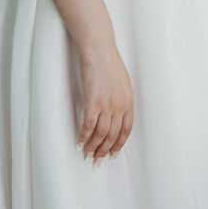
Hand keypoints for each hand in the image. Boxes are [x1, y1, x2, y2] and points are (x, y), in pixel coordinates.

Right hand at [77, 42, 133, 161]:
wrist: (99, 49)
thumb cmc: (109, 61)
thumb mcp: (123, 82)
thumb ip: (122, 98)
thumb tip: (117, 112)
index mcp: (128, 102)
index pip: (125, 130)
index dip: (118, 145)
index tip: (112, 154)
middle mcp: (119, 106)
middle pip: (112, 135)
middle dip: (104, 151)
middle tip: (97, 160)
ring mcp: (106, 104)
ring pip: (100, 134)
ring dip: (93, 147)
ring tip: (87, 154)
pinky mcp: (92, 101)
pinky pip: (88, 125)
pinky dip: (83, 136)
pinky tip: (79, 142)